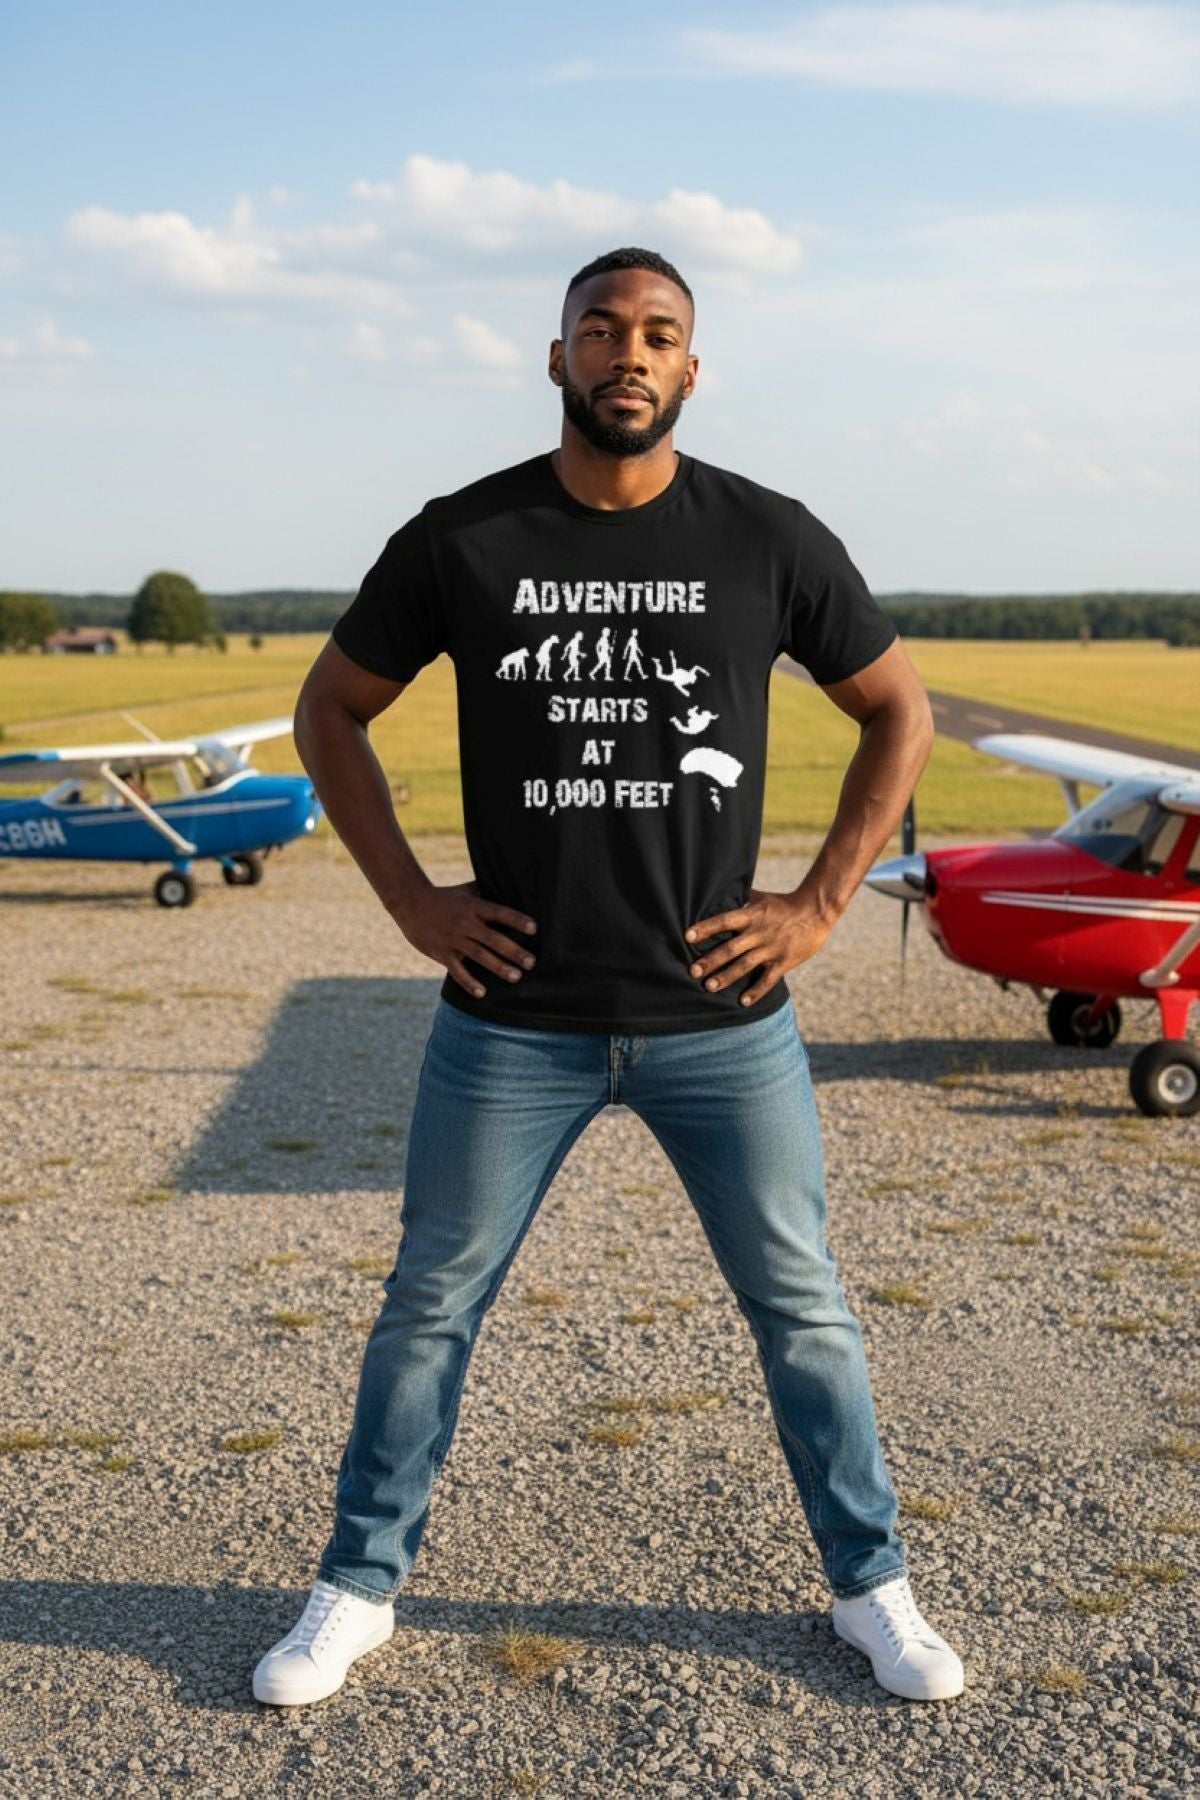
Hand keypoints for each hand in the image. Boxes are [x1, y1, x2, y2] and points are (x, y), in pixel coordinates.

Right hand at [394, 881, 536, 999]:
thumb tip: (512, 885)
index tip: (534, 928)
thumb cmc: (445, 897)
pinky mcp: (441, 953)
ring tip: (516, 977)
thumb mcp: (466, 890)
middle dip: (513, 951)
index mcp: (474, 907)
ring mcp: (453, 939)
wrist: (411, 903)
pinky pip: (457, 970)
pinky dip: (468, 982)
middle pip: (493, 939)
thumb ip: (487, 891)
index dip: (516, 920)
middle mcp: (465, 923)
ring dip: (498, 967)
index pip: (499, 913)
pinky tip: (482, 993)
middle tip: (532, 963)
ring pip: (479, 955)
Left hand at [684, 887, 835, 1007]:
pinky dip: (756, 991)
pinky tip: (743, 1002)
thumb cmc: (784, 904)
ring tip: (709, 987)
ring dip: (727, 976)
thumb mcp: (761, 897)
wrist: (816, 912)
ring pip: (745, 965)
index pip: (724, 920)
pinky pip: (768, 979)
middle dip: (710, 960)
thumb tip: (717, 891)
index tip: (687, 936)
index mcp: (752, 915)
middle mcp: (759, 932)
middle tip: (692, 971)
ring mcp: (772, 948)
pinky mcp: (784, 961)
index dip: (706, 928)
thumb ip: (740, 898)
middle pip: (731, 948)